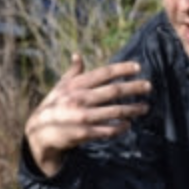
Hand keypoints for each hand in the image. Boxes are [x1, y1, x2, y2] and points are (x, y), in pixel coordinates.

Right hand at [25, 54, 151, 175]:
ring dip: (132, 109)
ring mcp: (83, 116)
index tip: (138, 68)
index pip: (103, 73)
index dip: (122, 69)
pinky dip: (120, 127)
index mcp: (76, 85)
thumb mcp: (60, 87)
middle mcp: (80, 98)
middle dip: (134, 88)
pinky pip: (108, 130)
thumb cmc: (53, 107)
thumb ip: (72, 72)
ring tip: (145, 107)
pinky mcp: (84, 132)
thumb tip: (77, 55)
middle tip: (149, 86)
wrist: (39, 133)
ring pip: (115, 111)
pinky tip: (128, 125)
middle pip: (114, 91)